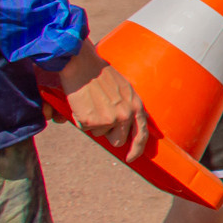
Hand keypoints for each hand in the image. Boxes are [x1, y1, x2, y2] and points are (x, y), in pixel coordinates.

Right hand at [52, 43, 153, 166]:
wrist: (82, 65)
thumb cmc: (100, 75)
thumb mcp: (124, 89)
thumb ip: (128, 107)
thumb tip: (127, 129)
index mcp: (136, 105)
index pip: (142, 134)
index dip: (136, 149)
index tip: (131, 158)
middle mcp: (126, 114)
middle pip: (118, 140)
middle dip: (108, 133)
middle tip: (100, 114)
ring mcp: (109, 119)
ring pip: (99, 134)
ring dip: (94, 124)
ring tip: (91, 104)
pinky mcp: (92, 121)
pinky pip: (84, 128)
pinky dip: (81, 119)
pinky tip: (82, 104)